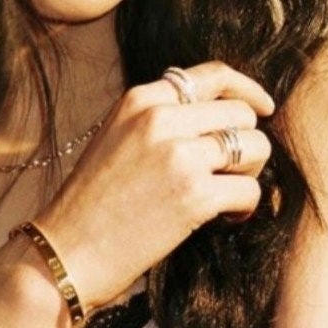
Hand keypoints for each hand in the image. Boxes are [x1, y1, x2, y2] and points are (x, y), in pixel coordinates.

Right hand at [36, 61, 272, 308]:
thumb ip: (160, 119)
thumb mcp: (117, 137)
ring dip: (248, 174)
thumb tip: (221, 118)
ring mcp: (179, 155)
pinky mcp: (195, 195)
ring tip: (224, 195)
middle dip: (244, 143)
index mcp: (140, 100)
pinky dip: (244, 207)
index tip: (262, 108)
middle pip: (241, 114)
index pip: (212, 76)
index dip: (247, 90)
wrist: (66, 250)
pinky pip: (250, 190)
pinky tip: (222, 219)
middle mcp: (160, 119)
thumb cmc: (92, 202)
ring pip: (255, 147)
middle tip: (227, 173)